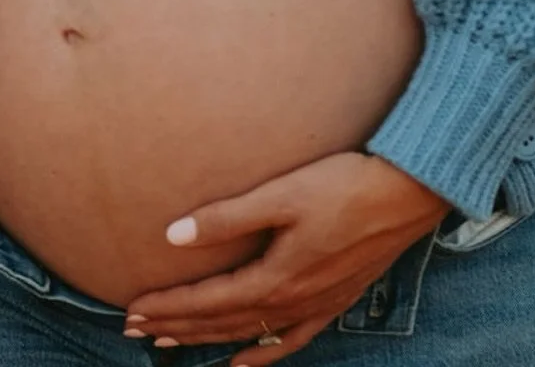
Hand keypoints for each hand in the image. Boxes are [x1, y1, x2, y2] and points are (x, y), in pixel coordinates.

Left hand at [122, 153, 450, 364]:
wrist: (405, 195)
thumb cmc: (341, 185)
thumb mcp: (279, 195)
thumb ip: (226, 218)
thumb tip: (172, 235)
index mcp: (274, 277)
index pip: (206, 300)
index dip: (166, 306)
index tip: (130, 311)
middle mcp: (291, 302)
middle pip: (221, 322)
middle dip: (176, 326)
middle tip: (135, 331)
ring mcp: (314, 307)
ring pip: (249, 334)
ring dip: (208, 339)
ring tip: (171, 343)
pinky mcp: (333, 302)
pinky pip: (289, 341)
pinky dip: (262, 356)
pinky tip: (243, 362)